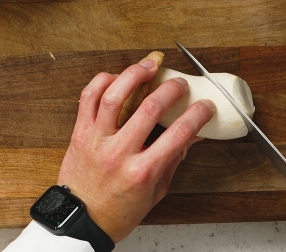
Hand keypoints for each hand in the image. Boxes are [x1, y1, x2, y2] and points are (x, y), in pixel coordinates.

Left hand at [57, 58, 215, 242]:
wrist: (80, 220)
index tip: (205, 106)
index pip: (177, 135)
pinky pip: (87, 98)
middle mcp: (119, 153)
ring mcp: (97, 140)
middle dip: (171, 90)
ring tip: (149, 65)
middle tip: (180, 84)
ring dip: (134, 75)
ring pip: (114, 96)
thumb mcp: (155, 191)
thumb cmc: (117, 210)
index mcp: (142, 171)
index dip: (197, 115)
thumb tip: (192, 136)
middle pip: (149, 109)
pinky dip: (102, 82)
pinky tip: (116, 76)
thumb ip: (173, 161)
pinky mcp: (79, 133)